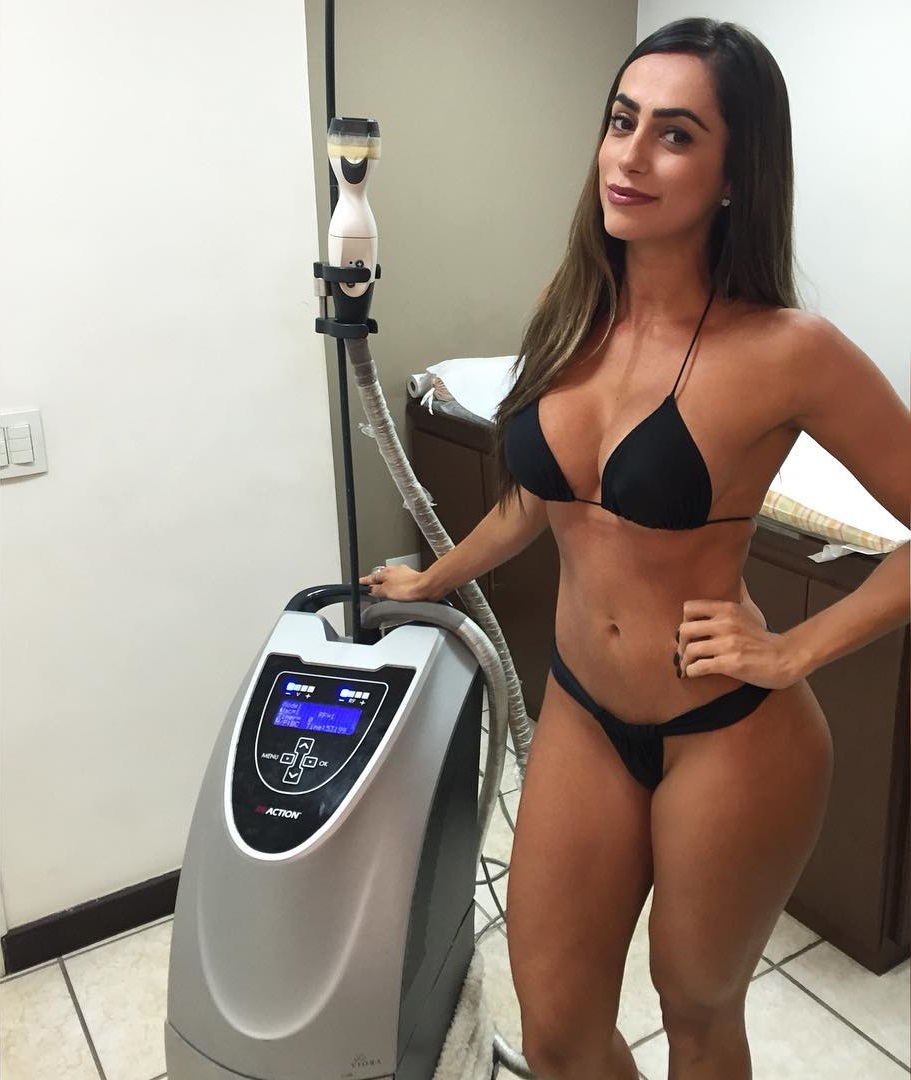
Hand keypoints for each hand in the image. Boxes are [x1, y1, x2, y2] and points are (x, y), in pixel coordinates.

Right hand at [359, 563, 430, 601]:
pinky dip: (398, 588)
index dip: (364, 582)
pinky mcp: (412, 579)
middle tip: (372, 590)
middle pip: (382, 578)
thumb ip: (376, 590)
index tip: (359, 583)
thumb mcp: (386, 592)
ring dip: (388, 586)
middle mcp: (395, 570)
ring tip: (386, 594)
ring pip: (392, 580)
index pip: (370, 577)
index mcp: (385, 572)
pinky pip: (401, 583)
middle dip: (377, 584)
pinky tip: (400, 594)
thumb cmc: (408, 588)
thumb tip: (371, 590)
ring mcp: (404, 574)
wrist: (426, 587)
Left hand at [675, 599, 798, 689]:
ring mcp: (727, 644)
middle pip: (684, 630)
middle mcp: (726, 624)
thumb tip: (736, 578)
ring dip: (684, 660)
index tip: (689, 632)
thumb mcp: (749, 611)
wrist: (785, 658)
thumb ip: (736, 598)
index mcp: (728, 609)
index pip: (690, 608)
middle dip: (681, 643)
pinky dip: (692, 672)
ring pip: (690, 650)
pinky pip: (699, 667)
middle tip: (684, 651)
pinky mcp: (730, 663)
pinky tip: (693, 673)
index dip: (685, 621)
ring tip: (686, 665)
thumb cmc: (764, 639)